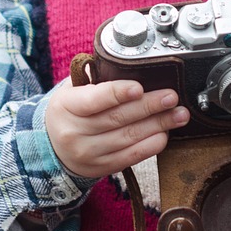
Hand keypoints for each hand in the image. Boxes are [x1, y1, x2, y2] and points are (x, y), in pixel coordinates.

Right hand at [45, 78, 188, 178]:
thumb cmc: (69, 111)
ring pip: (129, 137)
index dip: (118, 93)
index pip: (94, 100)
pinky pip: (131, 156)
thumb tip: (124, 63)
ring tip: (179, 115)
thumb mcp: (71, 90)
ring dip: (158, 125)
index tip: (139, 87)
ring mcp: (88, 153)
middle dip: (149, 106)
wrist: (52, 148)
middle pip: (118, 118)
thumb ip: (94, 77)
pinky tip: (165, 133)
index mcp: (66, 107)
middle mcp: (75, 132)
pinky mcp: (101, 168)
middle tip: (171, 97)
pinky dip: (151, 145)